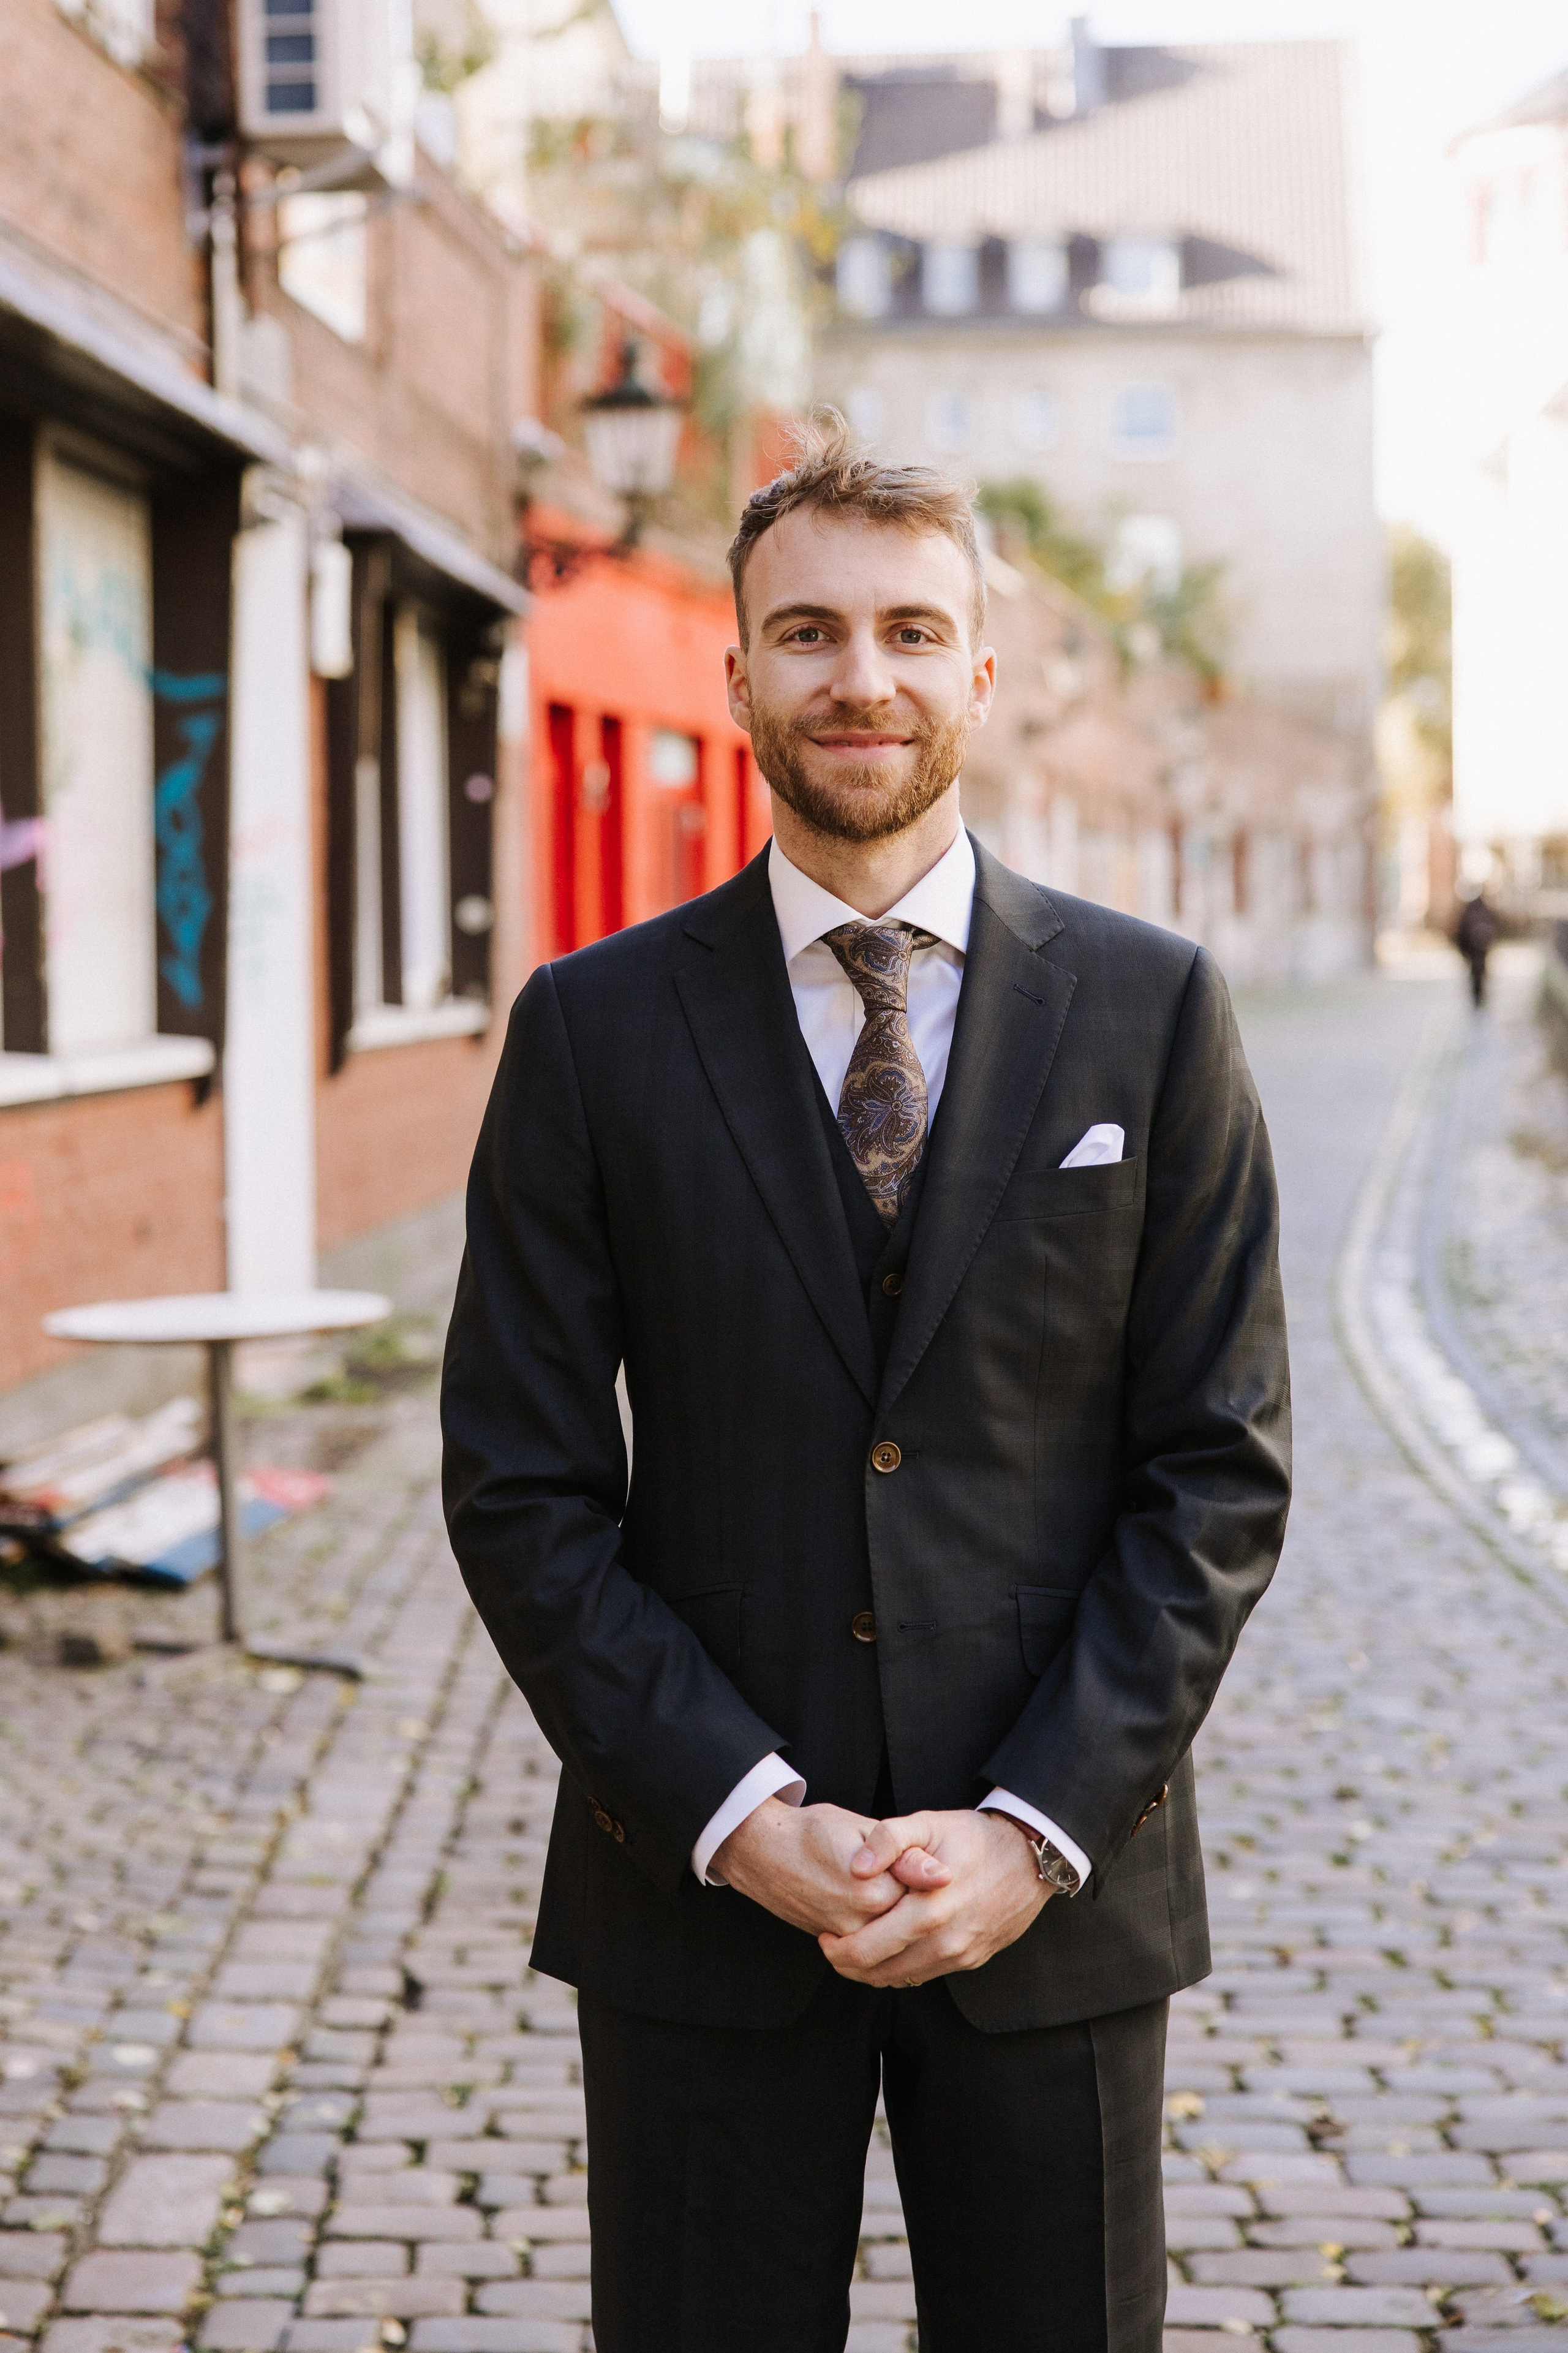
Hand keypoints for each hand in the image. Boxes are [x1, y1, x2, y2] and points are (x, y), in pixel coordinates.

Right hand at [714, 1798, 951, 1939]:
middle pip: (912, 1921)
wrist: (762, 1850)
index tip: (919, 1859)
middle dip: (916, 1901)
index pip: (926, 1895)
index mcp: (876, 1891)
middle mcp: (861, 1923)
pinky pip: (872, 1945)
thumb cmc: (812, 1831)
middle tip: (901, 1874)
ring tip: (889, 1886)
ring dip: (901, 1918)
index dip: (926, 1875)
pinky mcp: (833, 1941)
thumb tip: (943, 1875)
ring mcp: (846, 1937)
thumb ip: (905, 1855)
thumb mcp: (862, 1829)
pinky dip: (882, 1929)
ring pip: (893, 1936)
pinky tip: (877, 1905)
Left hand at [819, 1810, 1051, 1987]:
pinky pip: (925, 1975)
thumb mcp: (928, 1824)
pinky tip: (891, 1948)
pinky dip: (901, 1968)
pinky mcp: (971, 1960)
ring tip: (856, 1947)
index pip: (866, 1949)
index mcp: (927, 1909)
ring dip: (872, 1970)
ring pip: (900, 1979)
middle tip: (831, 1945)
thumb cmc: (973, 1837)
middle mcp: (944, 1941)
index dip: (836, 1948)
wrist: (1030, 1858)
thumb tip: (856, 1869)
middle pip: (878, 1972)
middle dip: (847, 1963)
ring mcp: (959, 1955)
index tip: (824, 1933)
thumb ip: (887, 1839)